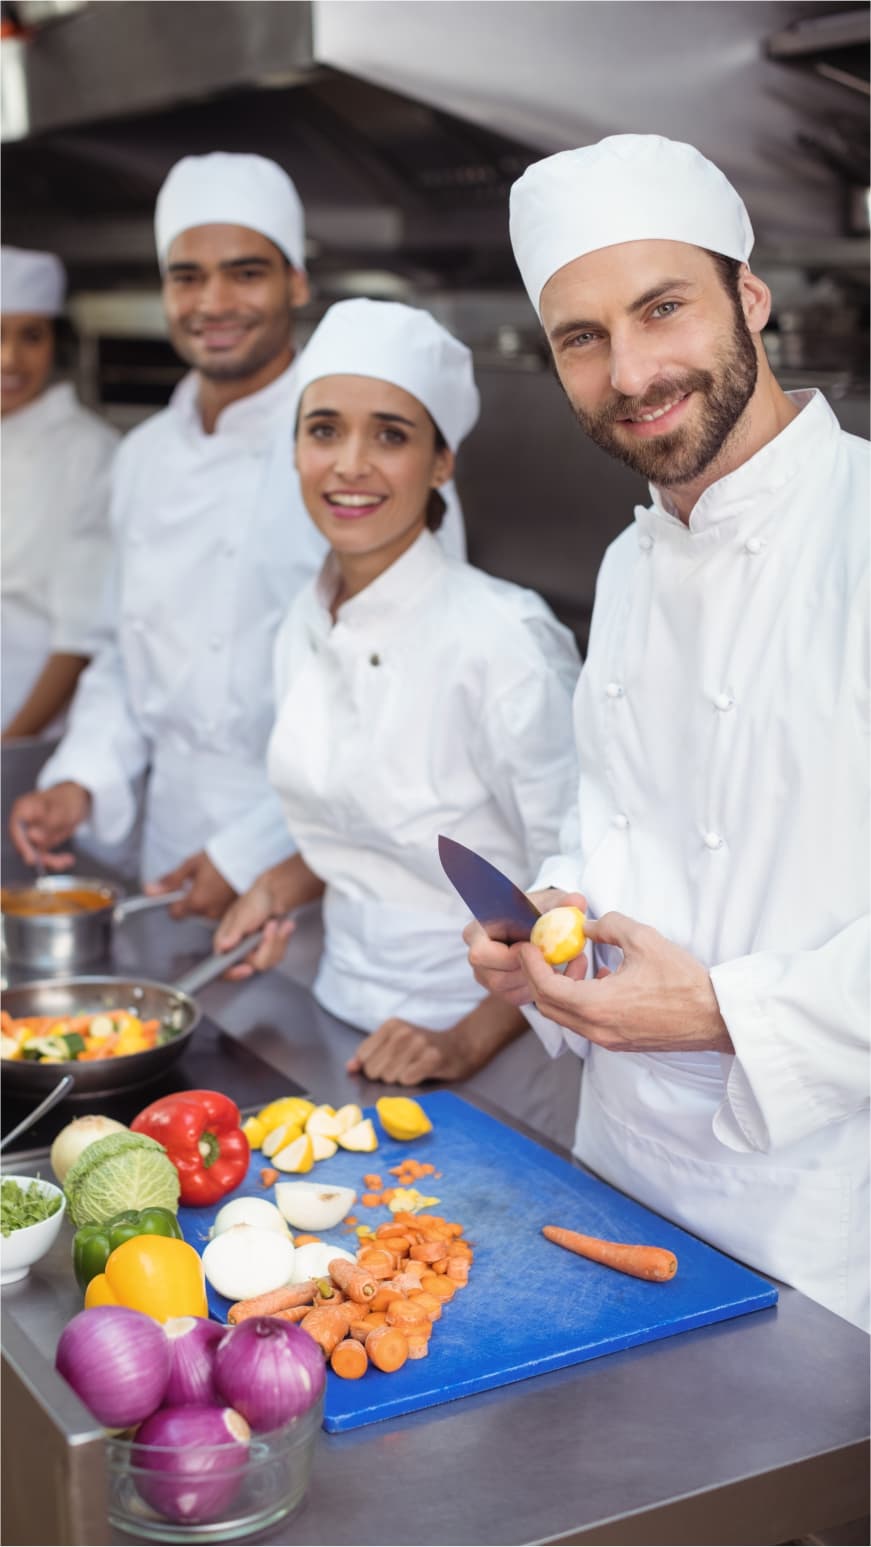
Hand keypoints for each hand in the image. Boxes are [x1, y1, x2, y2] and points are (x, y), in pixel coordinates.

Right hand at [9, 782, 90, 869]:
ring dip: (50, 861)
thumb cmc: (68, 798)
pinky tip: (69, 859)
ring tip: (68, 860)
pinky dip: (56, 860)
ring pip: (34, 854)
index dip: (21, 845)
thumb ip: (47, 824)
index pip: (16, 830)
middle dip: (38, 857)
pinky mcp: (41, 842)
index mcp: (23, 809)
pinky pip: (45, 855)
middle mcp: (24, 823)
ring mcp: (32, 834)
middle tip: (56, 862)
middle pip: (24, 845)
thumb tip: (31, 837)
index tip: (31, 858)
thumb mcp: (61, 810)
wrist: (79, 797)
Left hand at [146, 851, 236, 919]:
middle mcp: (209, 912)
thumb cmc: (221, 858)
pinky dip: (217, 902)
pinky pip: (217, 911)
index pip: (174, 913)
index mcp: (196, 902)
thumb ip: (170, 881)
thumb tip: (149, 890)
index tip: (178, 891)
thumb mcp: (191, 865)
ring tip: (213, 884)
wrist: (248, 856)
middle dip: (191, 900)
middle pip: (190, 913)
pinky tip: (222, 889)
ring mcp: (222, 913)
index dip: (173, 902)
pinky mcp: (233, 911)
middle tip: (199, 882)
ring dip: (204, 902)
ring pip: (204, 913)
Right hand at [213, 878, 294, 979]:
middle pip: (254, 964)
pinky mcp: (266, 951)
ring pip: (269, 961)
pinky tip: (284, 927)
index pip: (223, 968)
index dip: (234, 973)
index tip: (248, 969)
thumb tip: (222, 946)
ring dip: (278, 941)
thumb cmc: (254, 900)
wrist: (272, 895)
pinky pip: (277, 956)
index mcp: (225, 942)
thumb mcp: (244, 914)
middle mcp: (237, 950)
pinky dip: (283, 940)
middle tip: (271, 926)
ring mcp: (252, 952)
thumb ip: (234, 931)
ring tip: (277, 923)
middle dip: (268, 945)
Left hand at [347, 1019, 472, 1084]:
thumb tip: (350, 1068)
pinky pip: (407, 1079)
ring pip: (390, 1076)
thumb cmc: (424, 1048)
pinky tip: (422, 1073)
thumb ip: (370, 1054)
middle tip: (404, 1068)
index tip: (389, 1063)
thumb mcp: (395, 1044)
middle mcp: (403, 1031)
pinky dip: (412, 1082)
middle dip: (386, 1075)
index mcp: (391, 1025)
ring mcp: (419, 1044)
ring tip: (414, 1069)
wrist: (462, 1047)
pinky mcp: (432, 1058)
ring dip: (400, 1079)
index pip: (364, 1056)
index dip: (373, 1067)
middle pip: (374, 1069)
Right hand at [463, 887, 577, 1006]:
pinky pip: (515, 997)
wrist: (537, 924)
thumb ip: (562, 903)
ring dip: (533, 981)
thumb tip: (577, 901)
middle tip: (550, 961)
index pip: (481, 953)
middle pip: (495, 978)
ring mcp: (486, 974)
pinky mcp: (500, 988)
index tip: (534, 947)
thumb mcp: (550, 903)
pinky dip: (535, 989)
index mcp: (479, 930)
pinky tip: (548, 973)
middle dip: (527, 972)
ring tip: (553, 964)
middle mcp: (477, 955)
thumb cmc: (537, 911)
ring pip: (507, 990)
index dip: (510, 956)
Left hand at [517, 911, 732, 1053]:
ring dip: (562, 989)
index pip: (545, 987)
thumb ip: (609, 926)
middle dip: (540, 977)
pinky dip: (580, 1001)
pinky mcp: (621, 1042)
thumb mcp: (644, 939)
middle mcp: (597, 1029)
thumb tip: (587, 925)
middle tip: (544, 952)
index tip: (528, 945)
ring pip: (567, 1016)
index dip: (531, 964)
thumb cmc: (684, 981)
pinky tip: (602, 977)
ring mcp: (608, 1040)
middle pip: (549, 1006)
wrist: (716, 1018)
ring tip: (578, 961)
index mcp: (596, 1006)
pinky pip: (586, 1022)